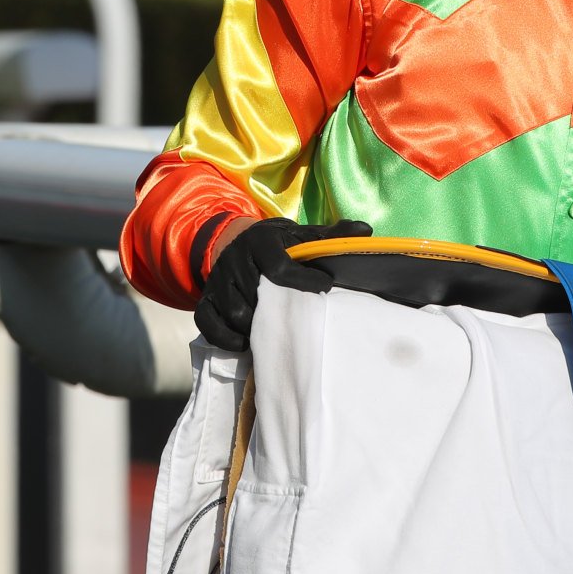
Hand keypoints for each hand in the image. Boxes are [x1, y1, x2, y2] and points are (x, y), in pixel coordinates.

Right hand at [194, 218, 371, 351]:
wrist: (236, 242)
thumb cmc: (278, 244)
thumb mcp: (302, 235)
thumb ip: (332, 235)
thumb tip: (367, 230)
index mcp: (260, 241)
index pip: (280, 267)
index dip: (304, 282)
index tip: (325, 287)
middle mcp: (235, 259)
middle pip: (257, 297)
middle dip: (280, 311)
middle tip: (300, 318)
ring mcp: (218, 282)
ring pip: (236, 314)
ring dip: (257, 328)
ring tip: (276, 332)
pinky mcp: (205, 300)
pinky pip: (209, 325)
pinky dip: (227, 338)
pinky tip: (246, 342)